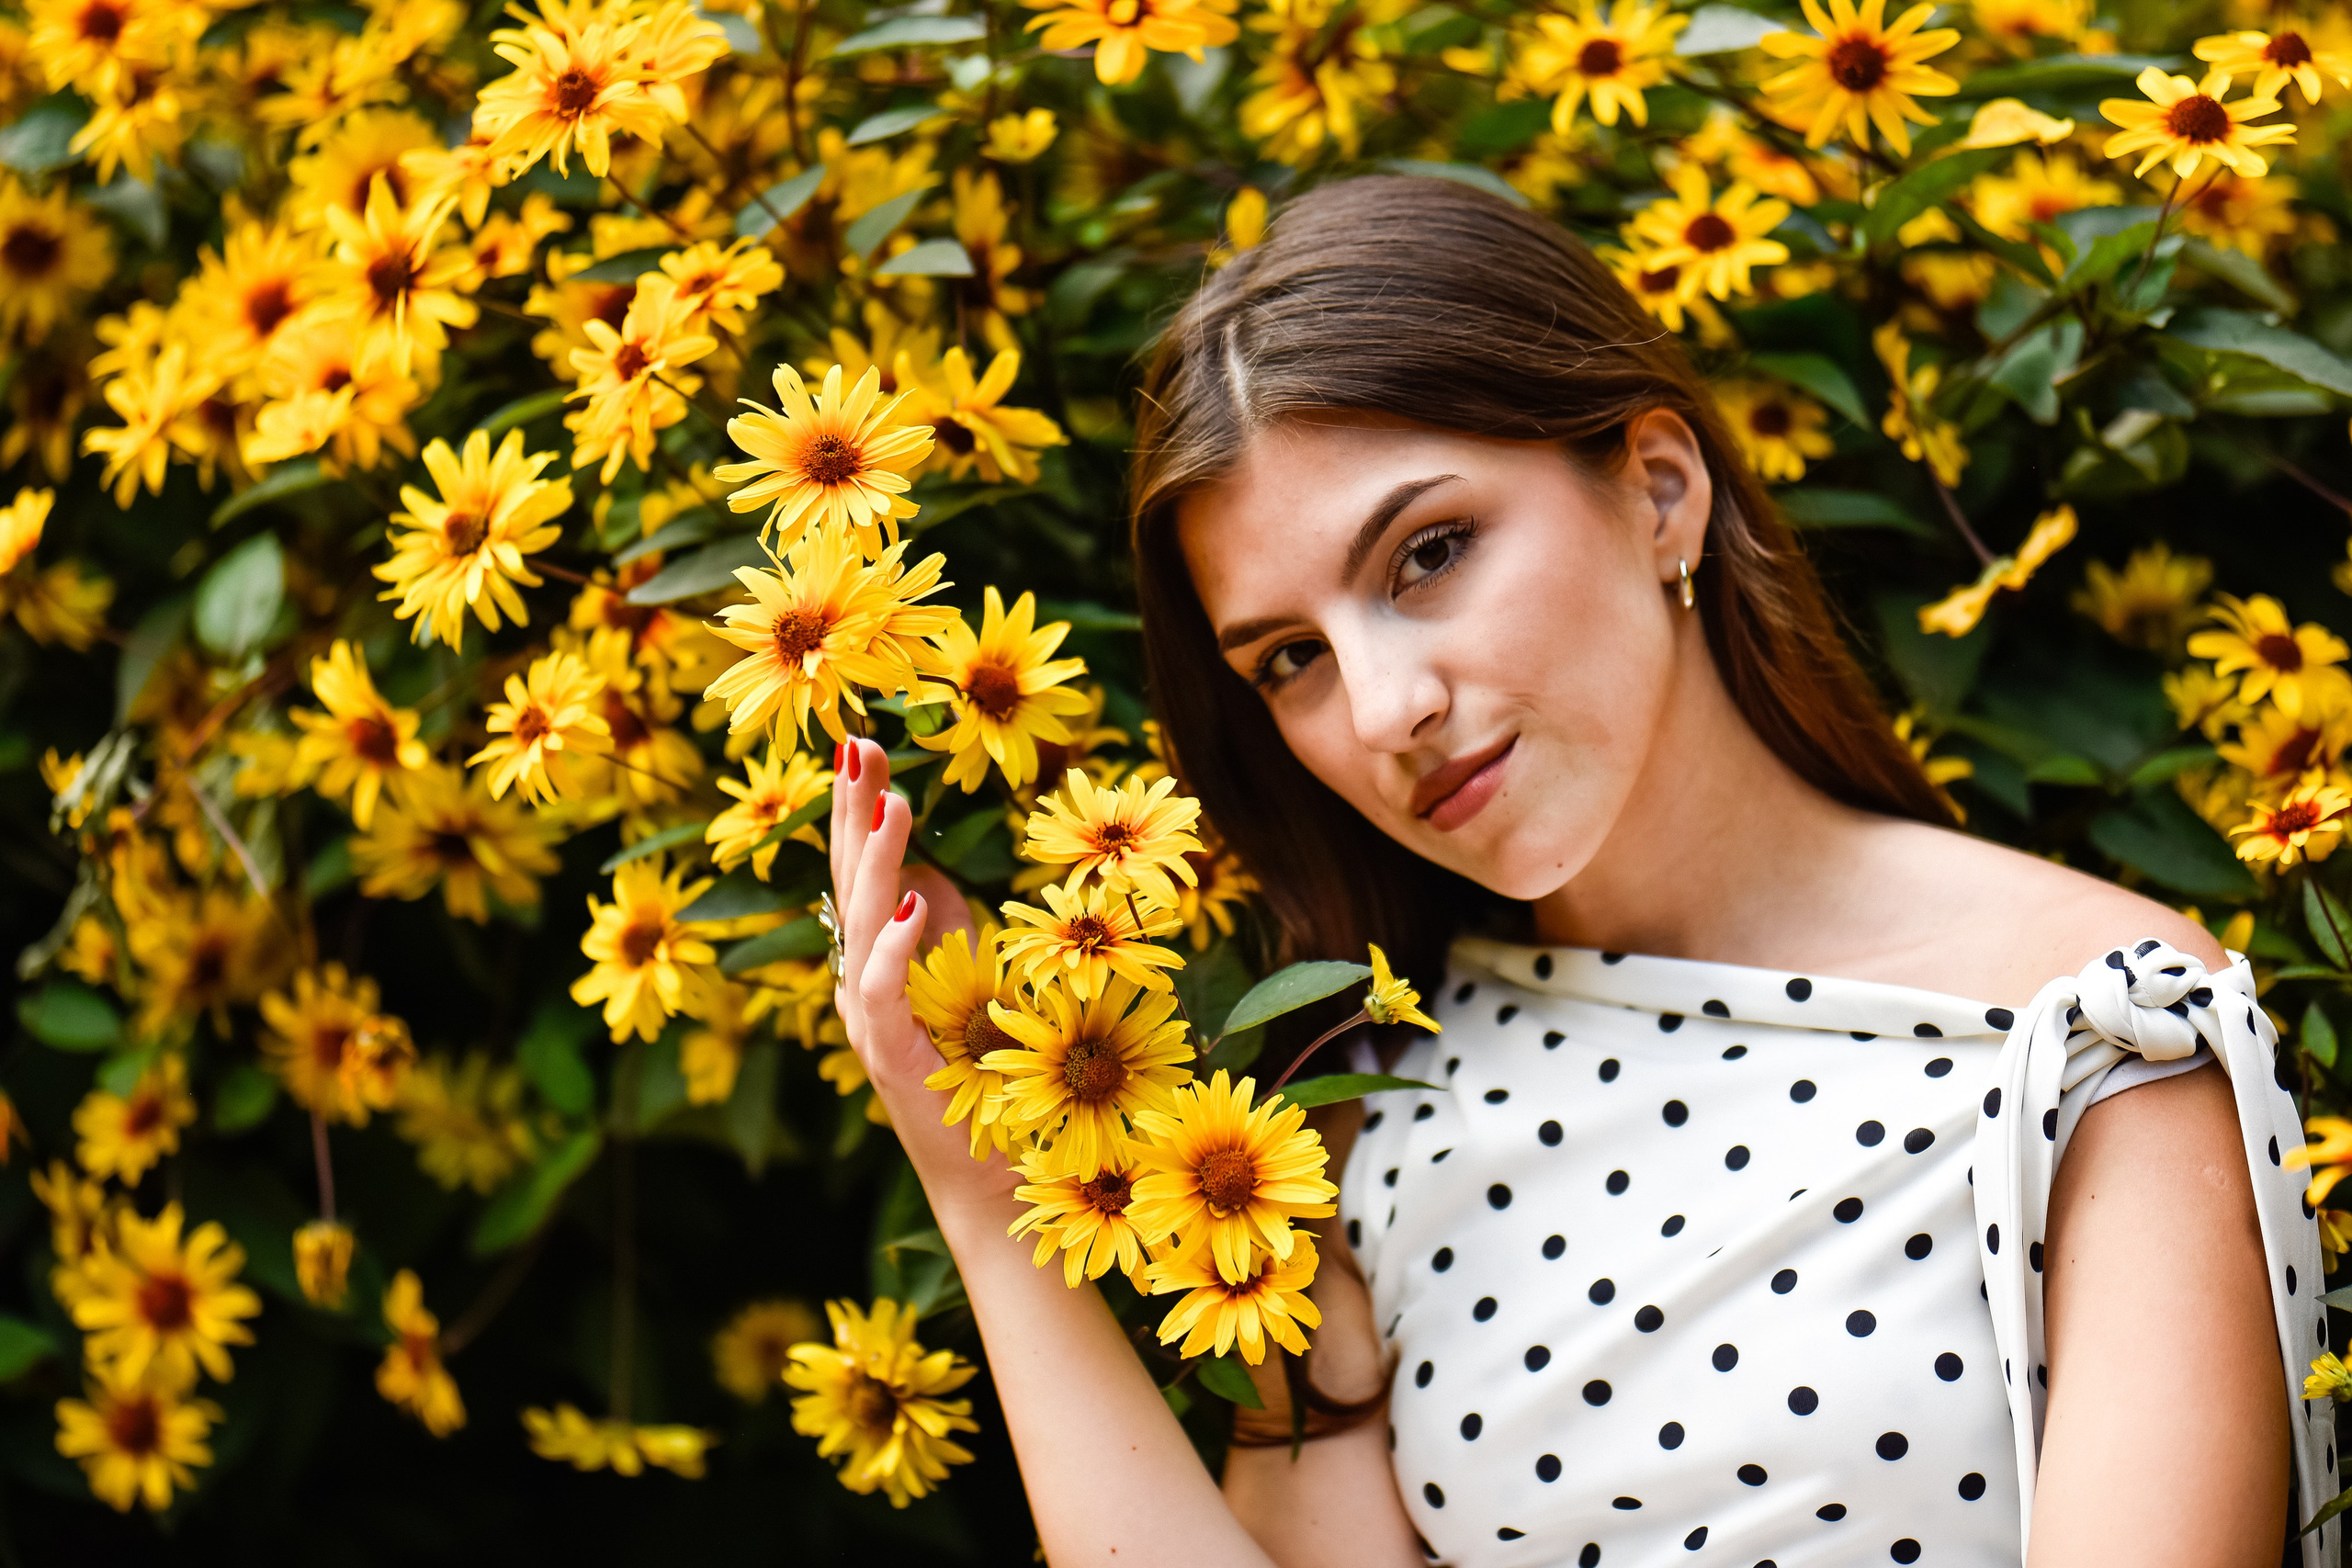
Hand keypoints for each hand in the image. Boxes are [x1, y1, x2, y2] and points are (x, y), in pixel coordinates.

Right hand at [828, 737, 1017, 1209]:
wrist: (994, 1184)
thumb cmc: (988, 1084)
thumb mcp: (968, 988)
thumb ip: (945, 934)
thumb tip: (932, 877)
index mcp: (877, 967)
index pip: (860, 872)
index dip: (860, 810)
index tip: (865, 744)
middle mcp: (862, 990)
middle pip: (847, 883)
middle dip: (853, 812)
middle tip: (859, 745)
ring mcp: (871, 1025)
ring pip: (859, 923)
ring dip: (877, 859)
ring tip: (895, 800)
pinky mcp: (893, 1061)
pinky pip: (883, 993)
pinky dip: (893, 946)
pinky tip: (911, 903)